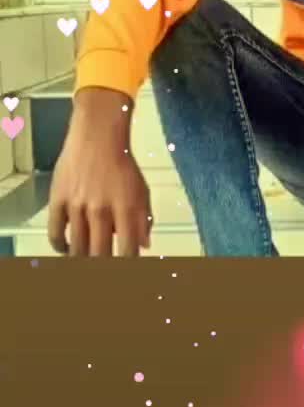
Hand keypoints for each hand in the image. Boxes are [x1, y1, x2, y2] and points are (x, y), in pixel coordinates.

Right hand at [48, 115, 152, 256]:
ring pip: (77, 249)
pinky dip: (60, 246)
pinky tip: (67, 248)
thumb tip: (144, 246)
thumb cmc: (122, 162)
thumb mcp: (142, 190)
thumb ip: (144, 219)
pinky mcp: (57, 199)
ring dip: (82, 259)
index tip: (126, 272)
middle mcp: (101, 209)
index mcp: (126, 208)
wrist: (97, 134)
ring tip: (87, 259)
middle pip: (99, 255)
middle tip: (103, 267)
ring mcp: (77, 205)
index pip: (127, 251)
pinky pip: (55, 233)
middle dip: (103, 267)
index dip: (127, 267)